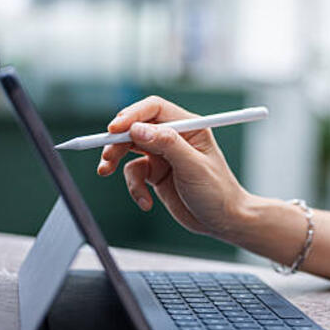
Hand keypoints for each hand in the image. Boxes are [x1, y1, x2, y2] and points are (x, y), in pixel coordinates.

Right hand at [97, 96, 251, 240]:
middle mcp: (175, 137)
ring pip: (129, 148)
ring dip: (116, 160)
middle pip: (136, 127)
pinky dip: (134, 187)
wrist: (223, 221)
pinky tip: (146, 202)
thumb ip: (166, 144)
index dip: (132, 115)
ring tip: (106, 170)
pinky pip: (134, 173)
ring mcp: (164, 155)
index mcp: (190, 127)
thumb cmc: (218, 191)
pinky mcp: (156, 173)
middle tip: (106, 156)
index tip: (115, 129)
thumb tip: (137, 129)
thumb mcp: (193, 166)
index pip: (154, 109)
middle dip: (118, 140)